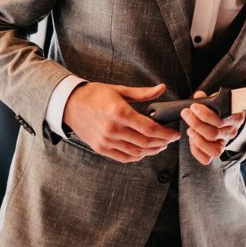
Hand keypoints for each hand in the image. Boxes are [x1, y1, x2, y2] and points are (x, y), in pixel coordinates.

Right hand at [62, 82, 180, 162]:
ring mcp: (106, 141)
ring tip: (161, 145)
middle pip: (145, 142)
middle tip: (171, 139)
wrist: (70, 104)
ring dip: (152, 151)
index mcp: (119, 112)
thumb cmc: (95, 95)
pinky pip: (124, 157)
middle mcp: (113, 129)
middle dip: (162, 142)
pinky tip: (145, 151)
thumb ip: (142, 93)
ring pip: (136, 152)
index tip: (174, 133)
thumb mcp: (119, 90)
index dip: (165, 133)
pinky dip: (137, 156)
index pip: (149, 128)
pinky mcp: (101, 148)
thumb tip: (162, 89)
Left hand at [181, 90, 245, 165]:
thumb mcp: (216, 99)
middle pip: (213, 133)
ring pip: (213, 150)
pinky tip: (192, 139)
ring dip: (198, 139)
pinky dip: (196, 150)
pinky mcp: (216, 151)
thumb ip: (208, 99)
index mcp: (235, 118)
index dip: (205, 114)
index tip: (193, 107)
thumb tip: (199, 96)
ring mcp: (225, 143)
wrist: (225, 116)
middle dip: (196, 123)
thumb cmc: (219, 107)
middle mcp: (232, 132)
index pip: (220, 120)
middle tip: (186, 114)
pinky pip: (207, 159)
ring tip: (189, 129)